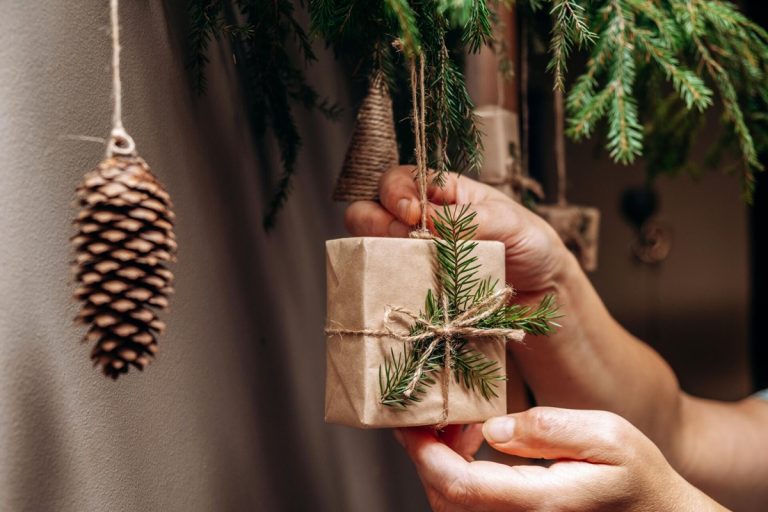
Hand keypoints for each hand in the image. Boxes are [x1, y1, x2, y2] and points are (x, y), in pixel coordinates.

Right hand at [344, 166, 575, 298]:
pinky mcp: (413, 287)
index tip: (413, 214)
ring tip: (403, 264)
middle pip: (370, 209)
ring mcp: (412, 255)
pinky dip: (384, 283)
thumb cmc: (530, 245)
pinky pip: (384, 281)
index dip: (396, 193)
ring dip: (376, 252)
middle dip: (376, 221)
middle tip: (403, 238)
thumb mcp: (507, 222)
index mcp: (441, 193)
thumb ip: (466, 219)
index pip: (398, 180)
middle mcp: (418, 221)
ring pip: (369, 245)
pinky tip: (402, 287)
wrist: (543, 293)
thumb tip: (424, 220)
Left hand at [396, 407, 725, 511]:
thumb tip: (493, 428)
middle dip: (427, 451)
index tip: (409, 419)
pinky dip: (456, 476)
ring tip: (461, 424)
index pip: (460, 485)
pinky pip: (467, 509)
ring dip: (440, 462)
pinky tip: (472, 447)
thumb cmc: (638, 479)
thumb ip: (549, 429)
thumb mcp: (608, 438)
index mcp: (542, 505)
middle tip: (441, 411)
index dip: (424, 452)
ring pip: (451, 506)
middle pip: (445, 498)